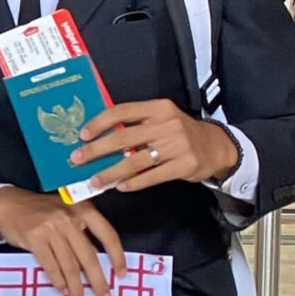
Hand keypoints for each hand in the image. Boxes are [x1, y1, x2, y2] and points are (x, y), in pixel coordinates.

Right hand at [0, 184, 124, 295]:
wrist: (8, 203)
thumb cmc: (40, 210)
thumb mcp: (67, 213)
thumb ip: (82, 232)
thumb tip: (97, 260)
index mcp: (82, 209)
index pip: (107, 235)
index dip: (117, 257)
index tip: (121, 275)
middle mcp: (69, 218)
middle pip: (89, 256)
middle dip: (98, 281)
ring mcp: (51, 228)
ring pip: (70, 265)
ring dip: (76, 287)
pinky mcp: (35, 239)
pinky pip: (51, 266)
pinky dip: (58, 281)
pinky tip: (63, 291)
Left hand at [74, 98, 240, 194]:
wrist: (217, 146)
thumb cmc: (181, 132)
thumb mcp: (163, 118)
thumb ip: (138, 123)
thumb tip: (101, 135)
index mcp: (158, 108)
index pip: (122, 111)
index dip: (100, 123)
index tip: (82, 135)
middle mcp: (167, 124)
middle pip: (124, 138)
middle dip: (96, 150)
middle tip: (77, 159)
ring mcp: (177, 145)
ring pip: (135, 161)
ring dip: (111, 172)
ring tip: (95, 180)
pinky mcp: (184, 165)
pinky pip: (153, 176)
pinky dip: (134, 183)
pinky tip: (120, 186)